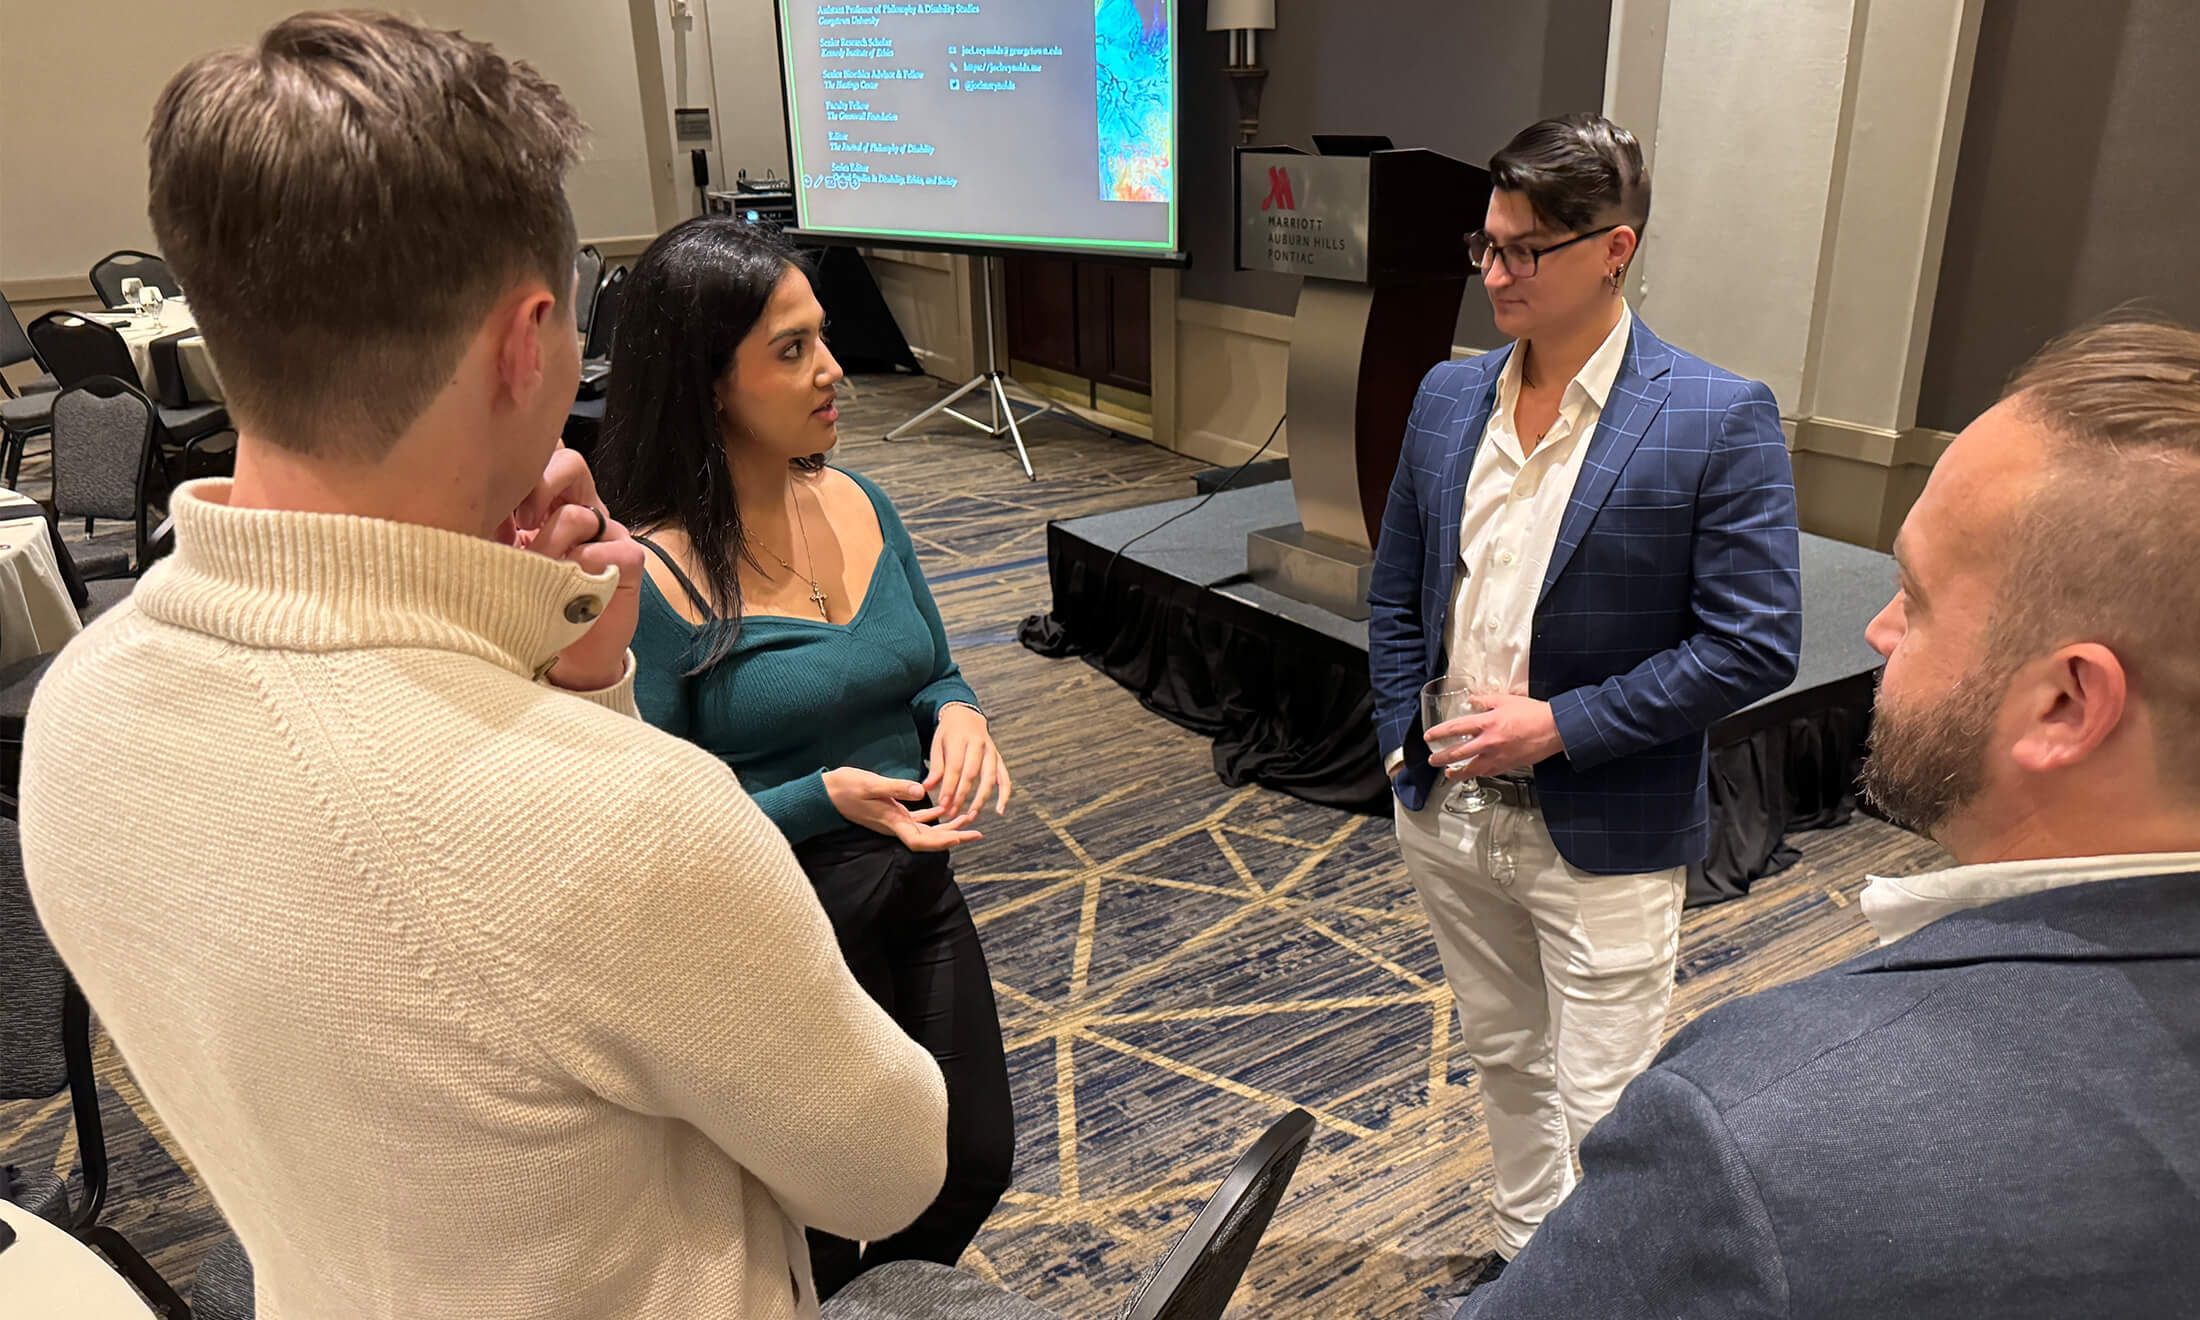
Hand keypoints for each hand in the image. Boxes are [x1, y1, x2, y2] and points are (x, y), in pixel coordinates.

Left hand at [496, 446, 643, 691]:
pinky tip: (570, 585)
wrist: (563, 657)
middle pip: (569, 462)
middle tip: (521, 523)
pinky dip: (583, 567)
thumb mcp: (499, 558)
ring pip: (580, 512)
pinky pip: (609, 548)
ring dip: (551, 543)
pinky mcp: (628, 561)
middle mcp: (581, 509)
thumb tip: (467, 500)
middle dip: (537, 487)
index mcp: (548, 502)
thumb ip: (492, 526)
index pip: (545, 454)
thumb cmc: (525, 603)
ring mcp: (607, 535)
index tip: (499, 502)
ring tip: (539, 570)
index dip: (524, 464)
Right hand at [824, 767, 983, 851]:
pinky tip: (943, 807)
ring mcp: (893, 820)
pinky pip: (915, 818)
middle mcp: (895, 826)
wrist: (825, 792)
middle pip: (929, 839)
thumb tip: (920, 792)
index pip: (922, 841)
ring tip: (967, 818)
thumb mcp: (871, 783)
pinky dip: (931, 815)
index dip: (944, 842)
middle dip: (954, 836)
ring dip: (946, 825)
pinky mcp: (890, 812)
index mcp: (892, 822)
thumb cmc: (845, 787)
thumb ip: (896, 788)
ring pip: (925, 829)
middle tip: (977, 832)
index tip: (963, 837)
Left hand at [923, 704, 1010, 828]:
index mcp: (960, 739)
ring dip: (980, 799)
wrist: (966, 716)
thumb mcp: (937, 744)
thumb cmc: (948, 733)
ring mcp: (992, 752)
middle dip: (962, 796)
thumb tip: (927, 788)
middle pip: (972, 775)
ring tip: (971, 815)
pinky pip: (1005, 778)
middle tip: (952, 813)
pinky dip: (1004, 795)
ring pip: (989, 779)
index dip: (949, 787)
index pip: (955, 767)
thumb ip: (935, 767)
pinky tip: (999, 810)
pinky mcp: (999, 759)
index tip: (942, 804)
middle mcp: (979, 744)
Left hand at [1427, 692, 1564, 779]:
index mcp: (1487, 723)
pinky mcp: (1507, 765)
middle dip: (1441, 758)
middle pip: (1457, 753)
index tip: (1429, 737)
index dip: (1438, 733)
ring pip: (1471, 769)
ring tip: (1448, 773)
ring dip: (1456, 773)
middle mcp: (1489, 742)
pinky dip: (1478, 773)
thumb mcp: (1506, 700)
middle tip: (1432, 760)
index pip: (1455, 728)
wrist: (1555, 729)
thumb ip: (1484, 700)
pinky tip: (1473, 773)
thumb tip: (1471, 701)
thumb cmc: (1533, 714)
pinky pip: (1488, 772)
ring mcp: (1497, 756)